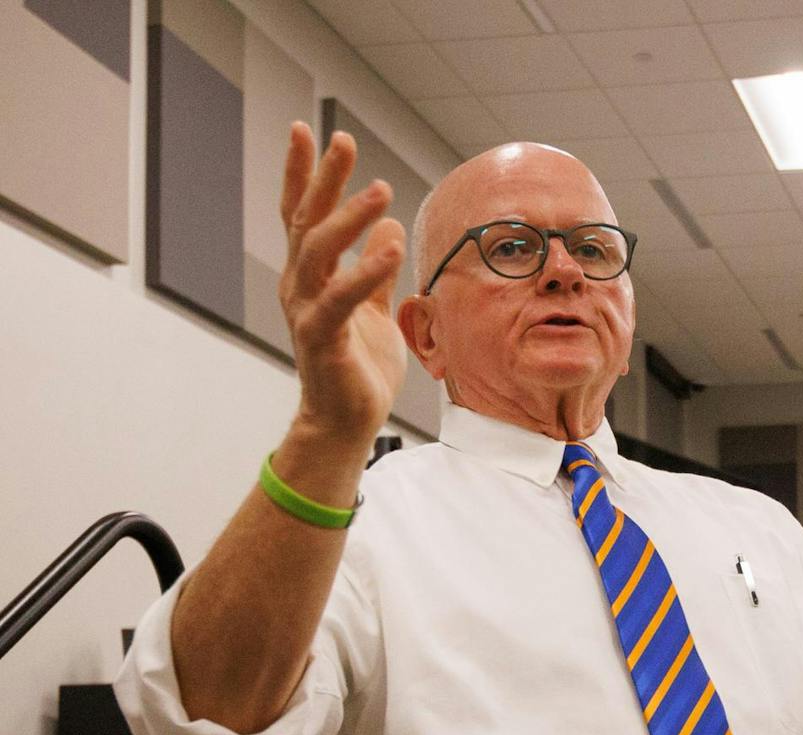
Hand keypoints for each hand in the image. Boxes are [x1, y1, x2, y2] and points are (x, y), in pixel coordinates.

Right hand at [278, 122, 406, 448]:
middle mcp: (300, 286)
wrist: (347, 421)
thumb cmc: (357, 367)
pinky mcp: (321, 338)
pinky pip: (340, 298)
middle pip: (307, 221)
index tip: (310, 131)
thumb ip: (376, 270)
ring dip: (348, 218)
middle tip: (341, 139)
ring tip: (379, 189)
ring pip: (319, 252)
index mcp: (311, 276)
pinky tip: (389, 245)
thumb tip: (388, 226)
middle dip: (322, 178)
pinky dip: (364, 271)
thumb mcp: (375, 309)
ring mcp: (306, 311)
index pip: (304, 215)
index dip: (305, 174)